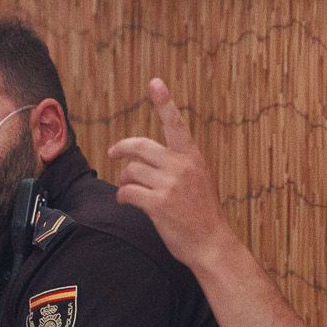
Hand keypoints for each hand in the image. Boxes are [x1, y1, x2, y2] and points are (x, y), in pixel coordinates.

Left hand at [105, 78, 235, 266]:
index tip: (155, 83)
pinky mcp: (158, 204)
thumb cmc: (202, 213)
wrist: (211, 243)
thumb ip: (178, 165)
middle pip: (140, 146)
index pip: (176, 124)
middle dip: (122, 149)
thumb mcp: (198, 179)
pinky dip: (123, 196)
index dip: (164, 102)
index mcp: (192, 157)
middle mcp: (181, 166)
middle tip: (114, 154)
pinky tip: (126, 201)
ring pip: (131, 171)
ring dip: (125, 179)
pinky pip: (128, 192)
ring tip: (128, 188)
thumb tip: (145, 160)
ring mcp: (170, 185)